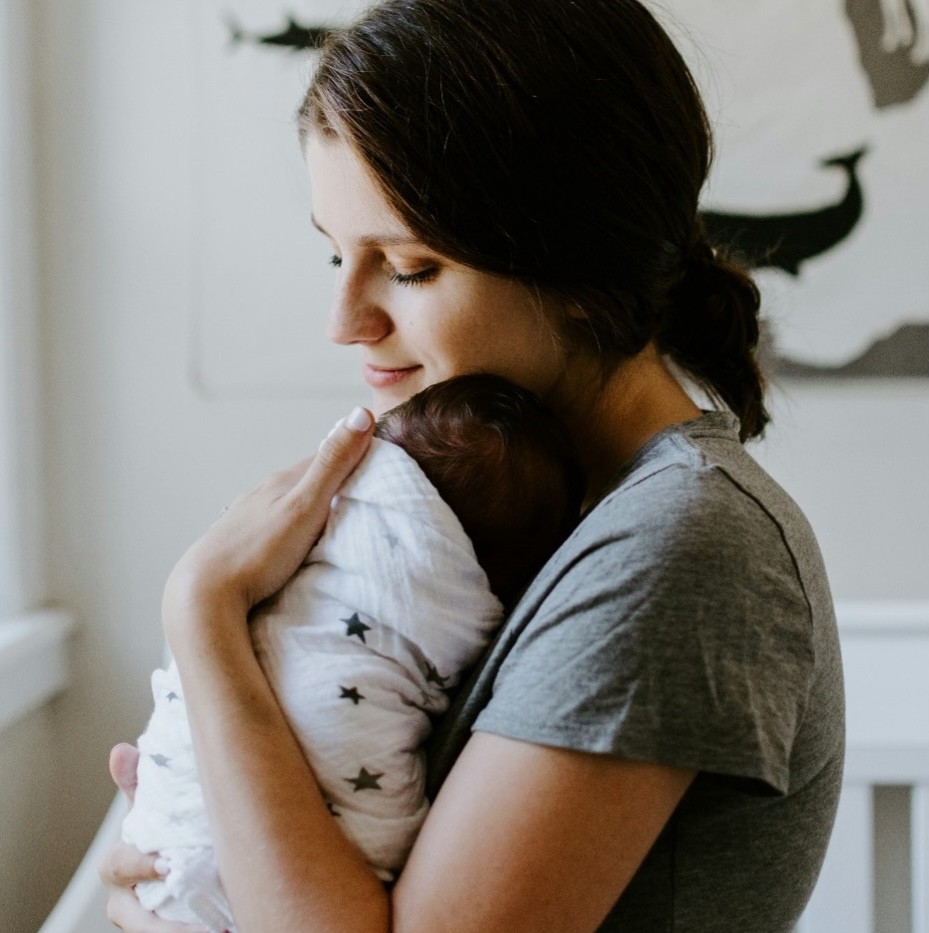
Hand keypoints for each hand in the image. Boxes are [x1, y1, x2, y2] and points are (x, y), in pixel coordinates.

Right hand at [100, 744, 206, 931]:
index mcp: (119, 864)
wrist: (170, 861)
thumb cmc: (158, 830)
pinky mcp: (166, 928)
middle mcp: (126, 899)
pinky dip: (195, 932)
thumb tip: (122, 750)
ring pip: (152, 932)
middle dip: (160, 923)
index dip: (139, 865)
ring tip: (216, 931)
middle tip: (197, 921)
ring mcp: (143, 920)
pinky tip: (227, 929)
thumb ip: (138, 782)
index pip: (118, 866)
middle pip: (131, 916)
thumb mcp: (148, 806)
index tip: (167, 864)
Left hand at [163, 407, 373, 631]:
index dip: (352, 457)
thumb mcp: (305, 506)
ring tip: (330, 523)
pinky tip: (290, 542)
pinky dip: (288, 527)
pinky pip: (271, 526)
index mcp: (281, 481)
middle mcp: (261, 493)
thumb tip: (360, 413)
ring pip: (286, 503)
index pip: (325, 457)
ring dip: (309, 507)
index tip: (379, 465)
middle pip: (305, 480)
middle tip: (361, 497)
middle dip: (331, 483)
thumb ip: (333, 464)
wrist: (203, 594)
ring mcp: (246, 517)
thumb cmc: (258, 553)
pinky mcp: (237, 542)